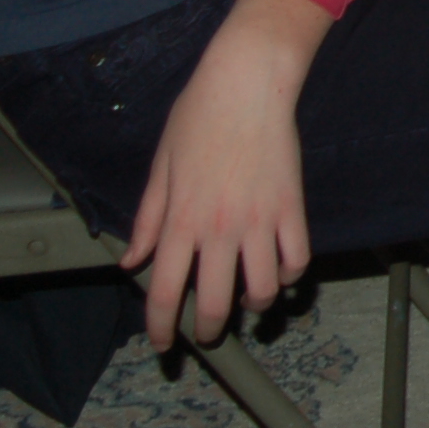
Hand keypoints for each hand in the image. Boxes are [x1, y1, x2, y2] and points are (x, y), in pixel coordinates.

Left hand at [121, 0, 329, 349]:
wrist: (247, 84)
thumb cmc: (197, 118)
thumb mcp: (160, 167)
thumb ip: (148, 220)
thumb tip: (132, 261)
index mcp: (180, 220)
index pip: (166, 292)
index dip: (162, 328)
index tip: (163, 343)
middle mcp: (219, 228)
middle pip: (216, 303)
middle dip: (209, 330)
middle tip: (207, 334)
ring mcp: (259, 220)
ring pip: (262, 289)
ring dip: (254, 305)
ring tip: (247, 301)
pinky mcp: (291, 207)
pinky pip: (296, 259)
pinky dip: (288, 275)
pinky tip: (278, 270)